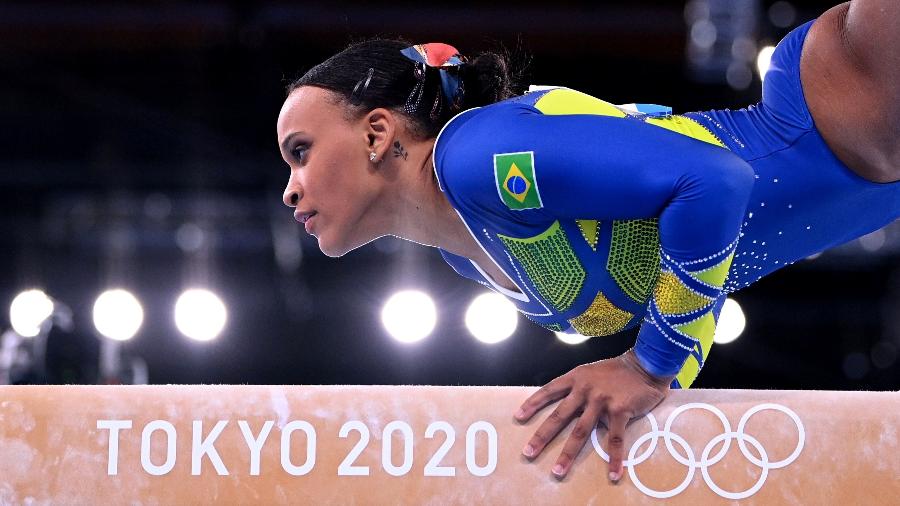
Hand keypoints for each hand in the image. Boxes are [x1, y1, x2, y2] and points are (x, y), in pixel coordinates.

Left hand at [513, 348, 671, 481]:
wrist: (646, 365)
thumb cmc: (617, 370)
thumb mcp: (591, 371)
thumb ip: (578, 386)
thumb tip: (564, 404)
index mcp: (576, 377)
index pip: (548, 391)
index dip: (532, 404)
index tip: (518, 417)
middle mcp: (584, 389)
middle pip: (559, 416)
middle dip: (542, 436)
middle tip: (528, 453)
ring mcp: (601, 401)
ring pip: (580, 432)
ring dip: (568, 454)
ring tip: (558, 471)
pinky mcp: (619, 412)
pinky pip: (615, 439)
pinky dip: (614, 459)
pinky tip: (613, 474)